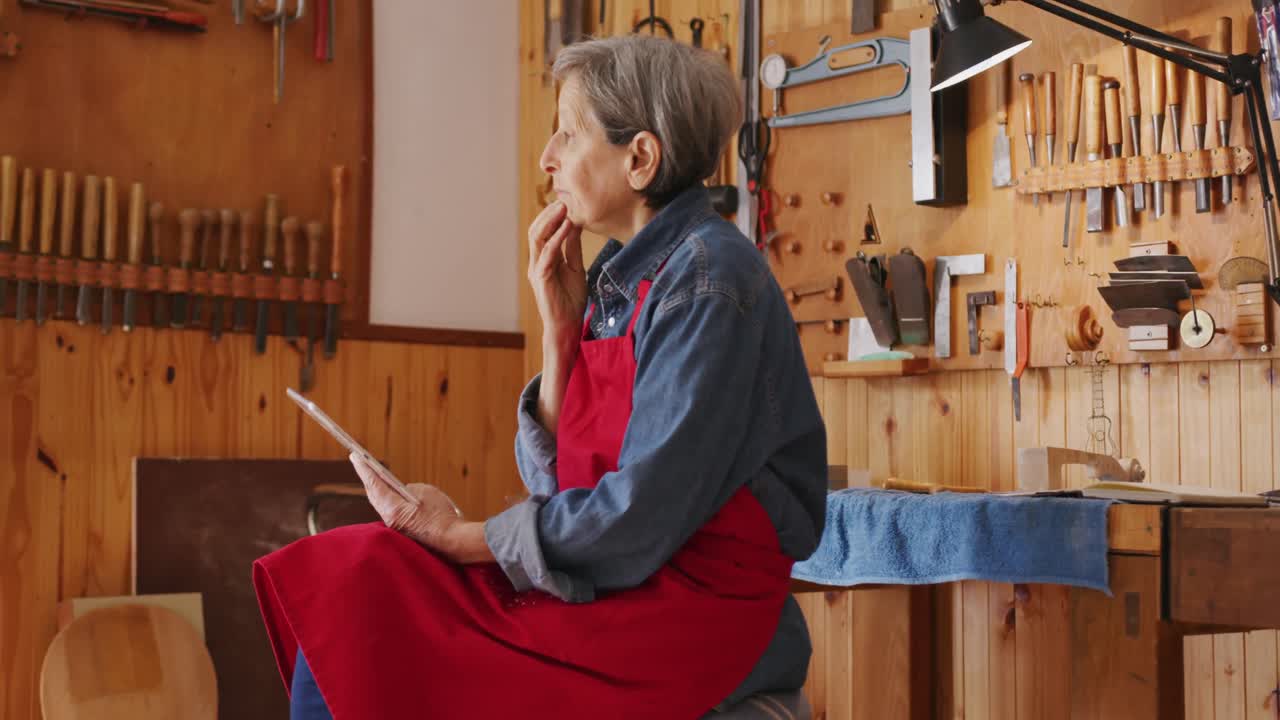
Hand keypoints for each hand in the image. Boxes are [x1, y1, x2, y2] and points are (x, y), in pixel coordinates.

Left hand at [350, 453, 462, 550]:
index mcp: (392, 508)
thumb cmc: (441, 516)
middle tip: (360, 461)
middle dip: (367, 477)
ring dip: (376, 488)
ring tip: (371, 474)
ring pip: (380, 503)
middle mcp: (389, 518)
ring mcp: (395, 525)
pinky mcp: (402, 529)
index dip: (364, 468)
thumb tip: (403, 491)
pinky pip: (389, 509)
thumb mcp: (426, 492)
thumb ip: (409, 488)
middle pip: (373, 494)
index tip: (355, 456)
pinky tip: (388, 492)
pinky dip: (386, 498)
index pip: (374, 484)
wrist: (452, 541)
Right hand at [527, 200, 586, 353]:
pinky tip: (567, 227)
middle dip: (549, 214)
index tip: (567, 203)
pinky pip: (547, 253)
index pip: (544, 232)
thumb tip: (575, 226)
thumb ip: (572, 249)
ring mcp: (537, 269)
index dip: (553, 217)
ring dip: (551, 221)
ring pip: (537, 238)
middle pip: (536, 231)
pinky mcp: (541, 278)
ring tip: (564, 209)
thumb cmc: (570, 300)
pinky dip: (556, 238)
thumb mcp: (576, 268)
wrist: (567, 324)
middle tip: (564, 201)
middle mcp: (537, 262)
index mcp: (544, 259)